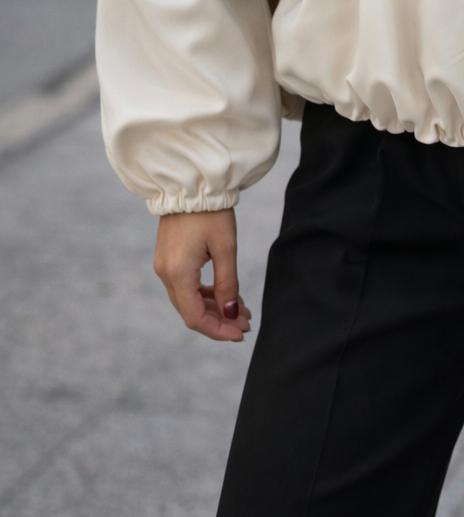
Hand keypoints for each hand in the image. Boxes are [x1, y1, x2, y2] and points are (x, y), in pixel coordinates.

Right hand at [154, 210, 251, 342]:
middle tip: (246, 322)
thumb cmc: (211, 212)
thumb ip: (228, 283)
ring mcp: (164, 266)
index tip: (240, 334)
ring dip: (213, 308)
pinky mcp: (168, 258)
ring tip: (240, 309)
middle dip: (219, 320)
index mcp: (178, 273)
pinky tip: (224, 294)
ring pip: (188, 300)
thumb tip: (230, 314)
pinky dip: (204, 293)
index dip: (218, 330)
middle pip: (191, 311)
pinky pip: (185, 286)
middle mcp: (166, 274)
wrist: (190, 183)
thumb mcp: (226, 247)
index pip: (195, 318)